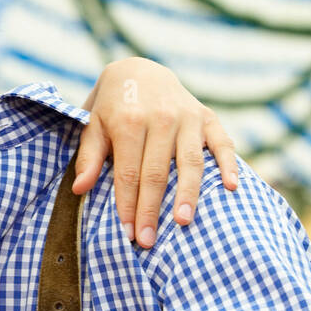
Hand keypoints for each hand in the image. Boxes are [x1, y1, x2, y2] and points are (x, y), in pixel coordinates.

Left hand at [75, 57, 237, 247]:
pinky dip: (229, 164)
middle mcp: (160, 118)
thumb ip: (89, 157)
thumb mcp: (93, 125)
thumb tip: (79, 189)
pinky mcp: (207, 116)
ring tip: (183, 222)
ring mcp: (187, 117)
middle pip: (157, 173)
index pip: (129, 172)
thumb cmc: (112, 106)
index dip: (128, 204)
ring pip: (191, 162)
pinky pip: (222, 142)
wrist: (139, 69)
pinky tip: (231, 187)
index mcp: (129, 121)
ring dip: (188, 194)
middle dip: (152, 209)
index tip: (127, 233)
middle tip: (148, 241)